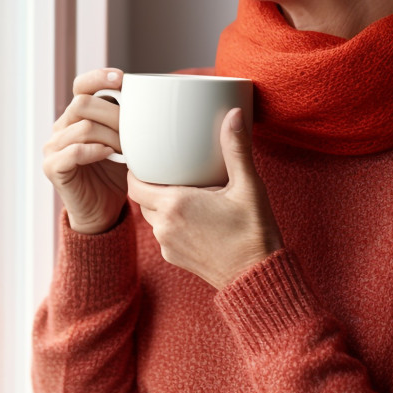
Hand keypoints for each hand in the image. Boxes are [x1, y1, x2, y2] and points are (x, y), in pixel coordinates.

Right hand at [42, 68, 128, 233]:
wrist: (103, 211)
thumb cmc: (116, 175)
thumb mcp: (127, 144)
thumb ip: (129, 123)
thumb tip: (154, 101)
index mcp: (77, 116)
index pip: (81, 86)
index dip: (99, 77)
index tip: (122, 78)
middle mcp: (62, 127)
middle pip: (83, 104)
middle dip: (113, 115)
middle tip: (133, 133)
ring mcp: (53, 147)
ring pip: (82, 127)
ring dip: (110, 137)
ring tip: (126, 151)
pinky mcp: (52, 167)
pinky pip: (72, 151)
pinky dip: (93, 151)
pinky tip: (109, 155)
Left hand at [126, 108, 282, 288]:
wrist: (257, 277)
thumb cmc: (253, 232)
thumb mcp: (248, 186)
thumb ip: (236, 149)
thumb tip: (233, 114)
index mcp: (175, 205)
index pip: (134, 183)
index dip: (136, 170)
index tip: (149, 159)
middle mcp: (164, 226)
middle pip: (141, 198)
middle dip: (150, 184)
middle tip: (168, 170)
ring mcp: (167, 245)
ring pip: (151, 216)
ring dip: (160, 203)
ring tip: (181, 188)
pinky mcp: (174, 258)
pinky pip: (162, 233)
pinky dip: (170, 222)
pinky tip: (191, 213)